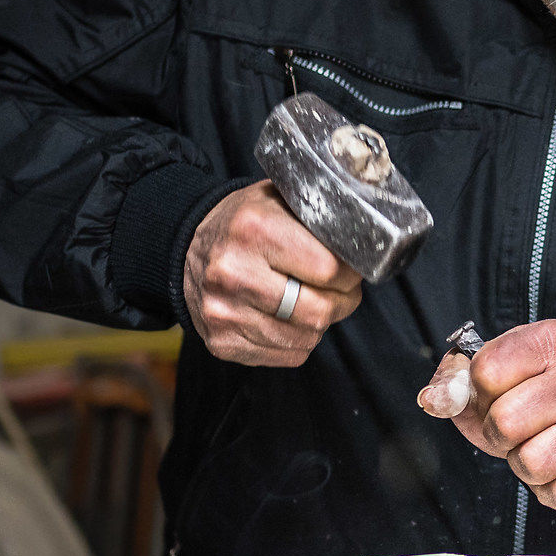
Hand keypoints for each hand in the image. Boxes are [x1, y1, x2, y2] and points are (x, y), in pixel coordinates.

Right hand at [183, 181, 363, 365]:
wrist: (187, 249)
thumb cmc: (246, 224)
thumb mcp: (279, 199)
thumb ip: (319, 215)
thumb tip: (369, 237)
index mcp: (253, 230)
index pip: (329, 268)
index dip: (350, 272)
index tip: (350, 268)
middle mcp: (233, 273)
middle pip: (318, 311)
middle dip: (342, 302)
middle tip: (341, 290)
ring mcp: (223, 313)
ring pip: (306, 338)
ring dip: (320, 323)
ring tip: (312, 300)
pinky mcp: (221, 342)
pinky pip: (287, 356)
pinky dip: (299, 340)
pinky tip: (288, 317)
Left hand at [417, 320, 555, 512]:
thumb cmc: (528, 401)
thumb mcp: (483, 385)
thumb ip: (451, 385)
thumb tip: (436, 400)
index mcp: (552, 339)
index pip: (486, 372)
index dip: (482, 395)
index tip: (502, 396)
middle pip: (505, 421)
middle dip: (501, 436)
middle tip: (521, 431)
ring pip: (532, 463)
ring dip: (526, 467)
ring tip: (542, 448)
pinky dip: (553, 493)